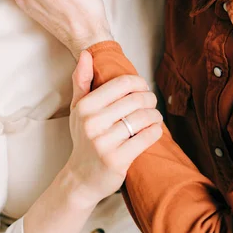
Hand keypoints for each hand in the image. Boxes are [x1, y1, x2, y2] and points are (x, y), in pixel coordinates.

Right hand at [64, 51, 162, 206]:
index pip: (122, 84)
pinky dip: (155, 131)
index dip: (139, 82)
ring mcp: (104, 143)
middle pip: (136, 99)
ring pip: (144, 118)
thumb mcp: (77, 109)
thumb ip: (81, 81)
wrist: (81, 178)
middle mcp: (92, 123)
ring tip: (154, 117)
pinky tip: (153, 130)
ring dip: (155, 115)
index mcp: (85, 107)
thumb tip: (86, 54)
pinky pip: (146, 137)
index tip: (143, 88)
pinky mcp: (117, 160)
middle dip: (149, 98)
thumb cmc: (83, 139)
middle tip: (151, 102)